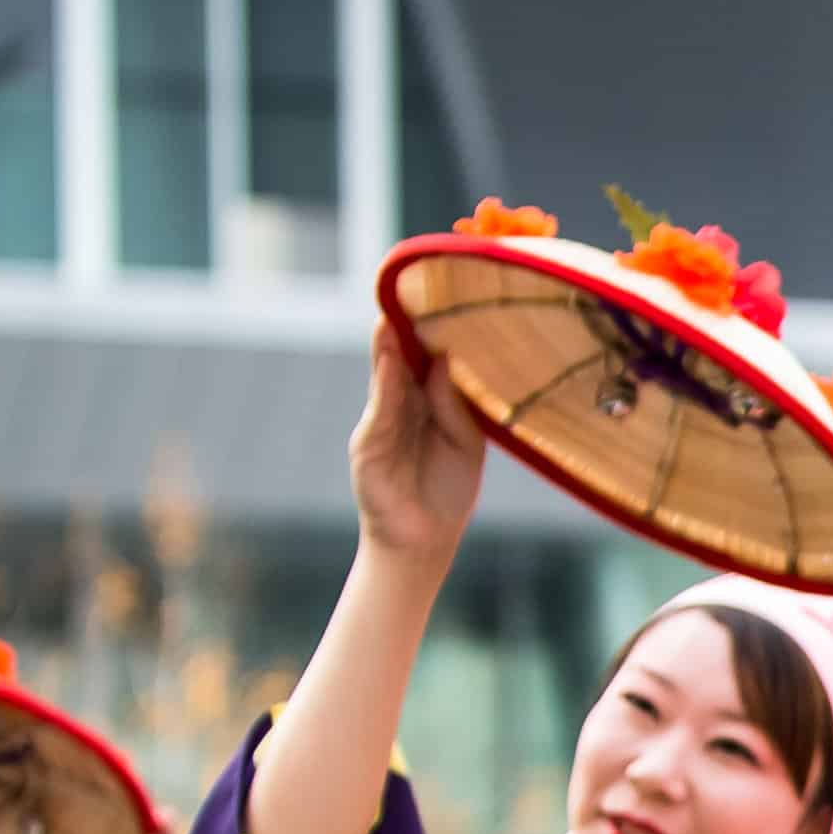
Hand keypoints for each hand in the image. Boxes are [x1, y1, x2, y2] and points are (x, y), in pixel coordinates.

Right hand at [349, 323, 485, 569]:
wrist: (424, 539)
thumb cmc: (448, 491)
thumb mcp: (464, 443)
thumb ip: (454, 404)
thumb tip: (447, 359)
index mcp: (428, 405)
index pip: (425, 362)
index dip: (428, 334)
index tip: (436, 300)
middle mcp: (402, 408)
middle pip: (400, 362)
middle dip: (401, 330)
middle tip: (407, 294)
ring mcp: (382, 423)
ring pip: (386, 378)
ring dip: (387, 348)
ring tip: (388, 318)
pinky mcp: (368, 443)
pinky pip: (380, 407)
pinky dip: (384, 383)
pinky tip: (388, 360)